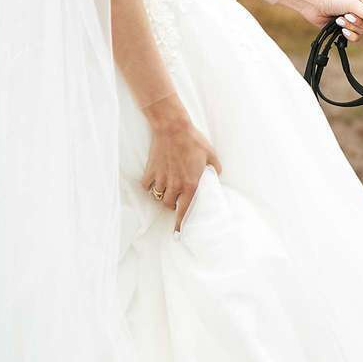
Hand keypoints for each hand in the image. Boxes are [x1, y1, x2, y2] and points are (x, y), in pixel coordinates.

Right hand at [140, 111, 221, 231]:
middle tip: (176, 199)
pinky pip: (147, 186)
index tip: (178, 233)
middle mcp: (175, 185)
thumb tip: (215, 176)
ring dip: (162, 197)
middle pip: (169, 205)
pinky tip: (154, 182)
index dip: (181, 224)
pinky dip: (149, 187)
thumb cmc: (193, 141)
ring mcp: (161, 179)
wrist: (173, 128)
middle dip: (172, 205)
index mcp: (191, 184)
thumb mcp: (211, 154)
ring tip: (166, 190)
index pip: (185, 210)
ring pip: (158, 197)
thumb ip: (215, 169)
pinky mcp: (150, 171)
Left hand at [292, 0, 362, 41]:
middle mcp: (360, 11)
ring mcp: (352, 21)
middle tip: (347, 15)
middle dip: (356, 22)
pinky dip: (348, 34)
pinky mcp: (345, 29)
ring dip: (349, 27)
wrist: (314, 6)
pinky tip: (340, 28)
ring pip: (361, 32)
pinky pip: (354, 37)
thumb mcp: (353, 4)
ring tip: (339, 19)